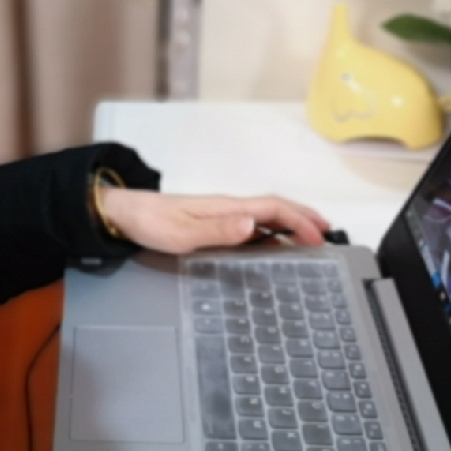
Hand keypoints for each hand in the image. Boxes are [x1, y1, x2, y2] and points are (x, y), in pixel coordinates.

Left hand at [97, 189, 330, 254]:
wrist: (123, 214)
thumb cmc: (151, 223)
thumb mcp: (183, 232)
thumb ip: (219, 230)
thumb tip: (254, 225)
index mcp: (226, 207)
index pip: (272, 208)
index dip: (299, 220)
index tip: (318, 236)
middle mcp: (228, 208)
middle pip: (274, 208)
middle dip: (302, 218)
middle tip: (326, 233)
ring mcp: (220, 214)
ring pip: (264, 215)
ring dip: (290, 223)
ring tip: (309, 238)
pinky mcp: (211, 222)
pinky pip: (251, 224)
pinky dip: (271, 231)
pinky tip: (272, 244)